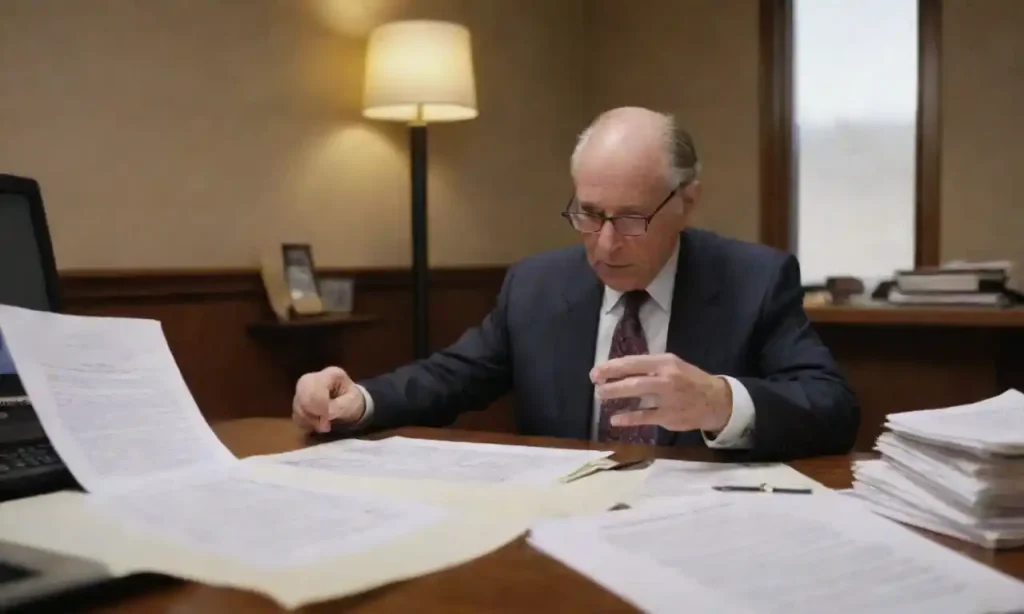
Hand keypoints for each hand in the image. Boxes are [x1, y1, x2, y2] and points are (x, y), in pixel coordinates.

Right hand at [292, 366, 365, 432]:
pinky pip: (295, 412)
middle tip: (324, 426)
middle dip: (311, 413)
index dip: (319, 406)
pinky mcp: (298, 399)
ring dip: (309, 420)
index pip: (316, 387)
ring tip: (324, 426)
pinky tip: (316, 423)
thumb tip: (323, 417)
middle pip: (302, 393)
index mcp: (331, 374)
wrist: (350, 403)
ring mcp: (304, 388)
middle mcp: (314, 377)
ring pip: (297, 404)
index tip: (328, 421)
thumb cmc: (353, 401)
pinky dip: (304, 421)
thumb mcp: (352, 404)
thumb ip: (338, 409)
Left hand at [591, 354, 732, 433]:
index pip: (633, 362)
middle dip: (610, 382)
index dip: (612, 367)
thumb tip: (619, 370)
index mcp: (665, 362)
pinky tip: (615, 419)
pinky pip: (644, 417)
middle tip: (596, 385)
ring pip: (637, 395)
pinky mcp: (669, 416)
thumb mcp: (672, 365)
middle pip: (633, 379)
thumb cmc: (689, 380)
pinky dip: (628, 418)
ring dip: (616, 395)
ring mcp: (668, 398)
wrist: (715, 401)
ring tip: (601, 397)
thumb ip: (649, 367)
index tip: (597, 372)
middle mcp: (666, 378)